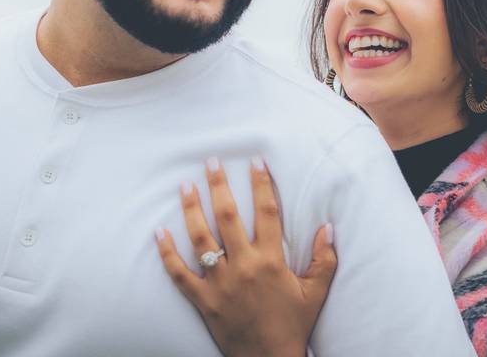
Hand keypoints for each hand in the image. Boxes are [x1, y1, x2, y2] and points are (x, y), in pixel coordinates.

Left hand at [155, 157, 336, 356]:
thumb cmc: (294, 325)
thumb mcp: (315, 292)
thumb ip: (324, 259)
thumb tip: (328, 227)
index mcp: (272, 260)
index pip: (267, 212)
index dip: (262, 184)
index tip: (255, 162)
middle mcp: (244, 266)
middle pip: (228, 216)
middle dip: (219, 186)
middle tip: (211, 162)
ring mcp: (220, 283)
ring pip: (201, 238)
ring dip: (191, 210)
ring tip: (185, 186)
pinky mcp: (203, 300)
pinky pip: (179, 274)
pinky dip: (167, 253)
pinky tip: (159, 233)